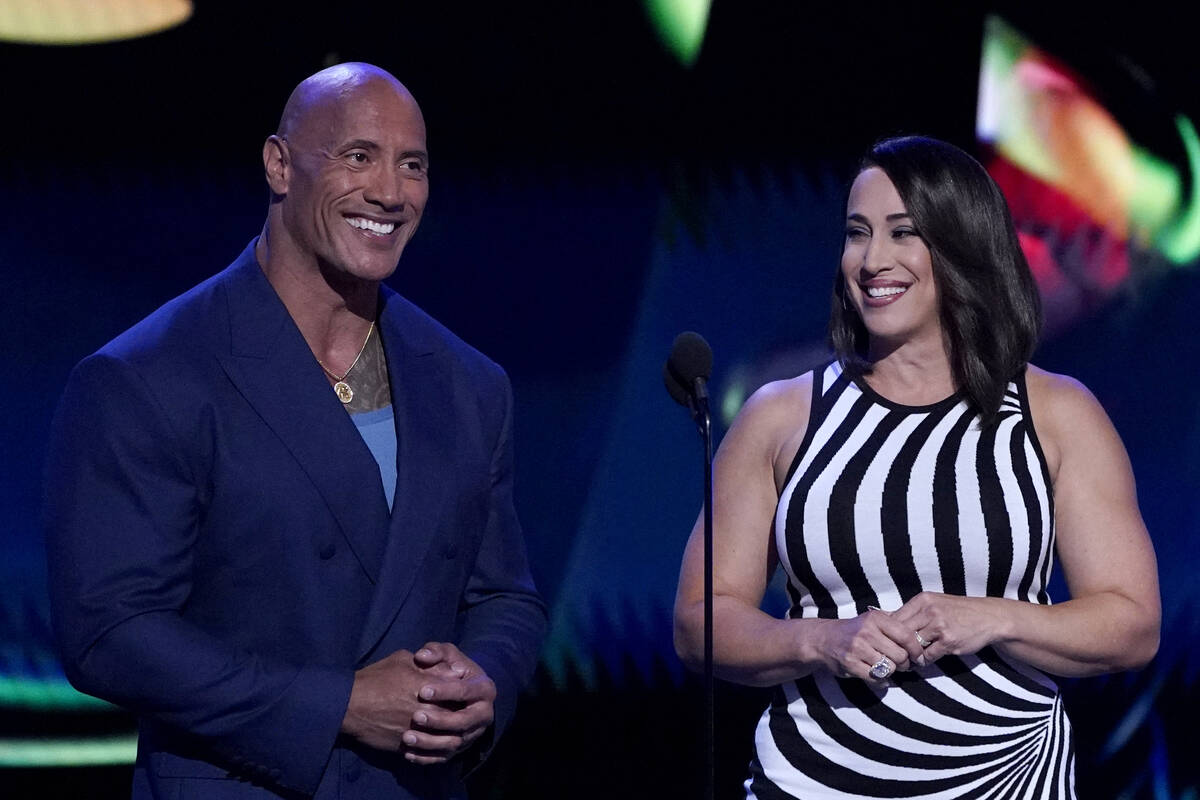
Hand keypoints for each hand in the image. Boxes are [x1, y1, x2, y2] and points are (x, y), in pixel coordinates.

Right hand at [340, 644, 493, 763]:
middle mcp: (427, 709)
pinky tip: (437, 745)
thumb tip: (445, 666)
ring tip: (454, 732)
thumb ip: (428, 663)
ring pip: (447, 738)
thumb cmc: (375, 678)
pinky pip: (429, 752)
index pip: (457, 688)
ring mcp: (418, 730)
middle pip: (456, 714)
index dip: (463, 689)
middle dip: (463, 713)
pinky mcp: (407, 746)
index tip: (464, 688)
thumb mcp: (402, 660)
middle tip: (465, 711)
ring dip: (453, 735)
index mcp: (428, 686)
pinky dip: (436, 750)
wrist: (348, 705)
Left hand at [405, 643, 495, 764]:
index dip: (444, 691)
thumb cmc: (452, 669)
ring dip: (430, 743)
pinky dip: (427, 758)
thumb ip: (435, 651)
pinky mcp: (462, 748)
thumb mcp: (448, 655)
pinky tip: (408, 754)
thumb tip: (421, 657)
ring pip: (454, 743)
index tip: (422, 691)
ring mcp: (473, 733)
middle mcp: (483, 714)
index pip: (465, 691)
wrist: (463, 693)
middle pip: (463, 721)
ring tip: (407, 737)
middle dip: (439, 720)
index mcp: (484, 688)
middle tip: (416, 716)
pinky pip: (445, 757)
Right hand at [810, 608, 926, 681]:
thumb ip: (894, 625)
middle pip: (900, 655)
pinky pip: (876, 678)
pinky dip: (881, 681)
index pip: (906, 636)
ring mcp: (857, 648)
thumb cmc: (854, 631)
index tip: (918, 657)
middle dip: (904, 663)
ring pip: (890, 668)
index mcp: (876, 619)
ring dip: (891, 672)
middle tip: (901, 664)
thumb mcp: (872, 620)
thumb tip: (921, 638)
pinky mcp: (851, 664)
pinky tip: (877, 675)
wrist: (824, 639)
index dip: (917, 650)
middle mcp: (867, 632)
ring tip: (885, 667)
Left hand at [891, 592, 1009, 662]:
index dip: (889, 633)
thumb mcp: (934, 603)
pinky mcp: (949, 641)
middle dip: (898, 646)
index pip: (894, 618)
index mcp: (922, 600)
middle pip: (901, 633)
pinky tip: (928, 659)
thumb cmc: (958, 611)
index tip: (889, 641)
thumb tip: (886, 619)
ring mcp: (939, 626)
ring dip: (911, 655)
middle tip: (897, 654)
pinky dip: (926, 660)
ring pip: (913, 646)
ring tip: (912, 658)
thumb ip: (913, 612)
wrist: (989, 617)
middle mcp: (929, 611)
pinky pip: (928, 655)